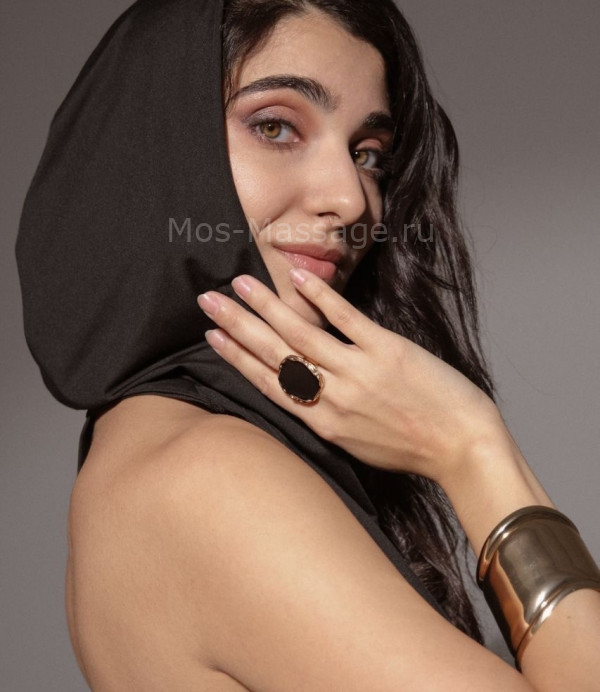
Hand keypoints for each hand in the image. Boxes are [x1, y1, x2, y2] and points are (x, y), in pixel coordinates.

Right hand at [197, 268, 499, 482]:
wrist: (463, 450)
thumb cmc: (411, 448)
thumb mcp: (356, 442)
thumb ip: (326, 413)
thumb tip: (303, 386)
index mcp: (321, 422)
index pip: (267, 382)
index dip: (236, 355)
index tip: (212, 334)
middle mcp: (332, 397)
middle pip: (273, 354)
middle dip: (237, 324)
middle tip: (207, 300)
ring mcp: (358, 372)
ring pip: (301, 334)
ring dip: (266, 305)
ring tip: (241, 283)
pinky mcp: (387, 352)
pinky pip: (347, 320)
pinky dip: (321, 298)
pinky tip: (298, 278)